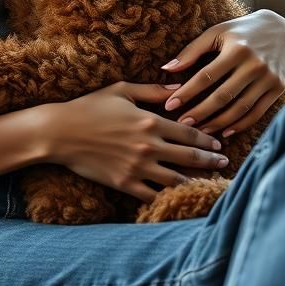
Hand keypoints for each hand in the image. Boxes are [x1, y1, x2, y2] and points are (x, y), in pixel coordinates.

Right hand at [42, 81, 229, 203]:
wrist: (60, 132)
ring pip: (176, 180)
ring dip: (196, 182)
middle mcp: (149, 146)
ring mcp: (138, 167)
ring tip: (208, 184)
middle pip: (190, 157)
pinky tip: (179, 199)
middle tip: (224, 164)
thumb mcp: (122, 91)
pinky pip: (153, 196)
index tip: (218, 144)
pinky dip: (169, 198)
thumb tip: (178, 86)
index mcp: (151, 121)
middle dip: (211, 161)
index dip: (207, 139)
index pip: (190, 133)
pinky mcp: (125, 183)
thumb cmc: (89, 107)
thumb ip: (152, 90)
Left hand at [160, 9, 284, 138]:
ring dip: (218, 123)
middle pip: (223, 96)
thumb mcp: (216, 33)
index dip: (187, 93)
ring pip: (240, 108)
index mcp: (237, 49)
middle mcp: (255, 64)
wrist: (280, 30)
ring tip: (200, 131)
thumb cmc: (240, 31)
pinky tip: (224, 131)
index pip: (206, 76)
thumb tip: (167, 68)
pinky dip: (240, 125)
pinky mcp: (278, 88)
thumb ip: (192, 51)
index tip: (169, 105)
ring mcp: (269, 78)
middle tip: (182, 124)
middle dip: (200, 112)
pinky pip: (257, 112)